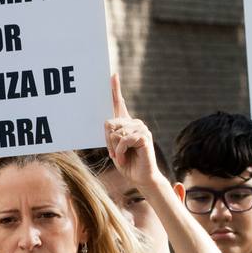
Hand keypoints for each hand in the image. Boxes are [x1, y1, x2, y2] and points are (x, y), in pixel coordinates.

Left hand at [103, 75, 163, 191]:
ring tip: (121, 157)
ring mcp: (141, 128)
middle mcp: (134, 122)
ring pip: (115, 133)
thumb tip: (107, 122)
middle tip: (114, 154)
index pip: (119, 103)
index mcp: (126, 124)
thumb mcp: (114, 147)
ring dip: (114, 149)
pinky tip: (124, 159)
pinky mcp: (144, 136)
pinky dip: (120, 151)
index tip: (113, 75)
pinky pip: (124, 139)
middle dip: (107, 141)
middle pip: (109, 123)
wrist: (141, 178)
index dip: (115, 89)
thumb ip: (111, 134)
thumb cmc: (127, 163)